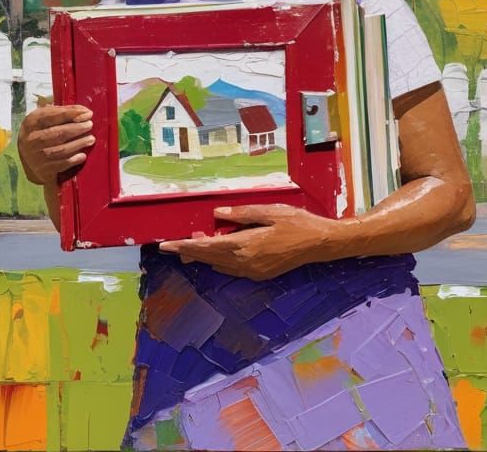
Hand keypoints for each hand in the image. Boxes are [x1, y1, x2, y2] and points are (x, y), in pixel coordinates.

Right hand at [18, 105, 94, 185]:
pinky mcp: (43, 170)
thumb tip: (84, 111)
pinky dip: (74, 159)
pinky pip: (62, 164)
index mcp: (31, 123)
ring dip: (79, 143)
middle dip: (78, 128)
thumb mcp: (46, 119)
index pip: (51, 115)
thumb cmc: (42, 132)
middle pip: (58, 133)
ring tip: (91, 139)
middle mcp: (31, 139)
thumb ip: (63, 112)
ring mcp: (36, 156)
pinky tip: (83, 155)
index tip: (88, 113)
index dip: (71, 114)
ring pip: (62, 149)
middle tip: (90, 125)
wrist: (29, 158)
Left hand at [159, 204, 340, 279]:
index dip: (184, 246)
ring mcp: (252, 271)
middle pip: (208, 258)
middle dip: (190, 251)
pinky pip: (231, 270)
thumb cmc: (298, 223)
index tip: (166, 245)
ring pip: (219, 266)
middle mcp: (244, 262)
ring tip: (194, 247)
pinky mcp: (260, 274)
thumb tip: (217, 214)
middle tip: (175, 245)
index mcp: (244, 245)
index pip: (206, 246)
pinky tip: (219, 254)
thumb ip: (242, 214)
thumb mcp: (270, 212)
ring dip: (205, 257)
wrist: (320, 244)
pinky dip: (219, 262)